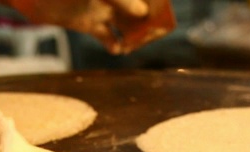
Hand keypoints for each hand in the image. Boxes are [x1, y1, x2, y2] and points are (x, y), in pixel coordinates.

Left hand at [3, 0, 148, 53]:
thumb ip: (119, 0)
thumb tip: (143, 12)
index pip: (142, 0)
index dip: (155, 5)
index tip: (161, 16)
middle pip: (138, 11)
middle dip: (148, 22)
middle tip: (153, 34)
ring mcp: (101, 10)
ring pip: (126, 25)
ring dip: (134, 35)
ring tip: (133, 45)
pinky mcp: (89, 24)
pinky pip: (108, 36)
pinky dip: (115, 44)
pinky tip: (116, 50)